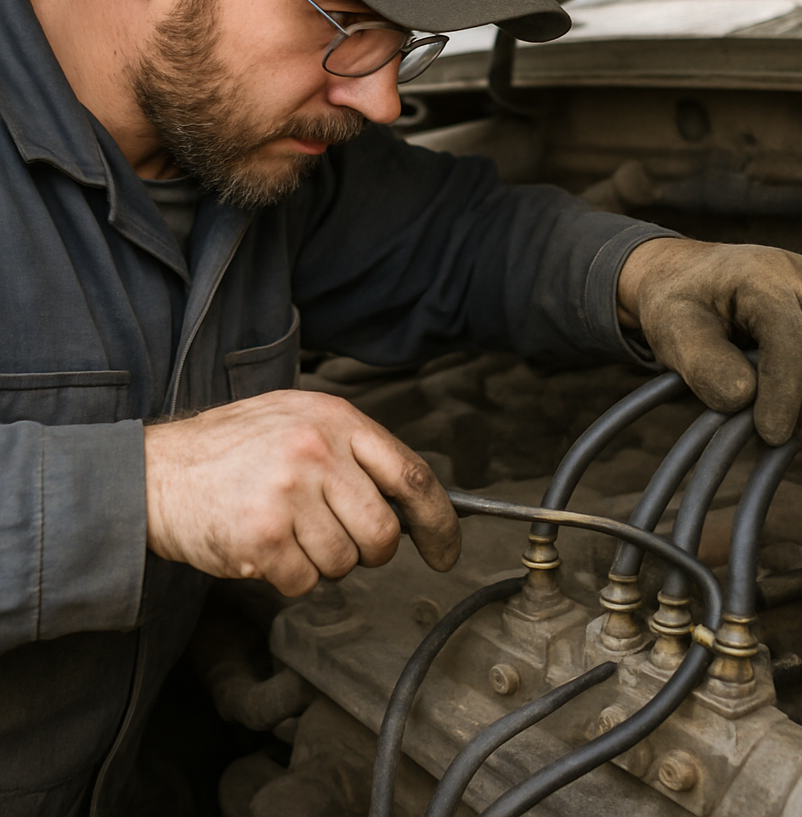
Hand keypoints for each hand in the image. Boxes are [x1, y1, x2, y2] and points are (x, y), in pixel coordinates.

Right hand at [144, 390, 460, 594]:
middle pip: (383, 533)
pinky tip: (262, 546)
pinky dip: (287, 577)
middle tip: (335, 538)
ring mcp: (290, 493)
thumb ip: (353, 451)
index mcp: (336, 420)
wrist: (154, 471)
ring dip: (319, 561)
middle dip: (368, 551)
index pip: (413, 474)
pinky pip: (304, 582)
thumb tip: (409, 496)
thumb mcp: (298, 421)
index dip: (439, 521)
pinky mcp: (262, 536)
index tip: (446, 550)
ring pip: (344, 562)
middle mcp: (317, 451)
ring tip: (284, 530)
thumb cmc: (232, 449)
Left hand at [617, 238, 801, 444]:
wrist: (683, 278)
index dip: (786, 388)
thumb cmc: (676, 306)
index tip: (771, 432)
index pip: (789, 330)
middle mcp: (797, 270)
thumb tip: (746, 397)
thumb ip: (702, 365)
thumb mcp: (671, 332)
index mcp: (754, 273)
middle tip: (794, 437)